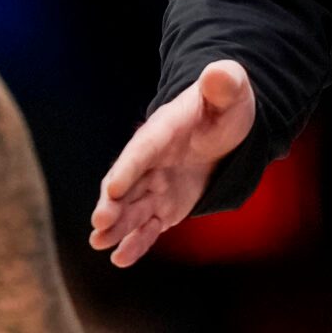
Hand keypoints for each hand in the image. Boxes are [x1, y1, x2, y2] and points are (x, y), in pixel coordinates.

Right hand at [88, 60, 256, 267]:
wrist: (223, 129)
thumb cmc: (224, 106)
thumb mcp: (231, 91)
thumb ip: (224, 84)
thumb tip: (220, 74)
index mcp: (162, 131)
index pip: (143, 150)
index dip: (129, 168)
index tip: (114, 188)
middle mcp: (151, 161)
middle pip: (127, 184)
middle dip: (112, 203)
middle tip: (100, 222)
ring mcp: (155, 186)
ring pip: (132, 209)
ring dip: (116, 226)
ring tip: (100, 243)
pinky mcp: (165, 207)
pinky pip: (149, 226)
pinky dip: (137, 242)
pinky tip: (122, 258)